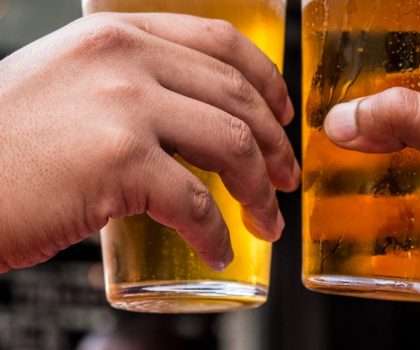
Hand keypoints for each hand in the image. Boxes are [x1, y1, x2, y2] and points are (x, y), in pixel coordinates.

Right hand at [0, 12, 298, 270]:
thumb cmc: (7, 142)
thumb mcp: (74, 85)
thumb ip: (132, 89)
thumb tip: (191, 129)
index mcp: (119, 36)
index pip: (221, 43)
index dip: (267, 81)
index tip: (283, 116)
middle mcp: (125, 59)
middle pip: (237, 98)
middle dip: (275, 146)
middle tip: (286, 179)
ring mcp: (123, 107)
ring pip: (230, 146)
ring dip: (260, 191)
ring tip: (268, 221)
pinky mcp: (117, 162)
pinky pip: (193, 203)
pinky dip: (215, 233)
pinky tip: (218, 251)